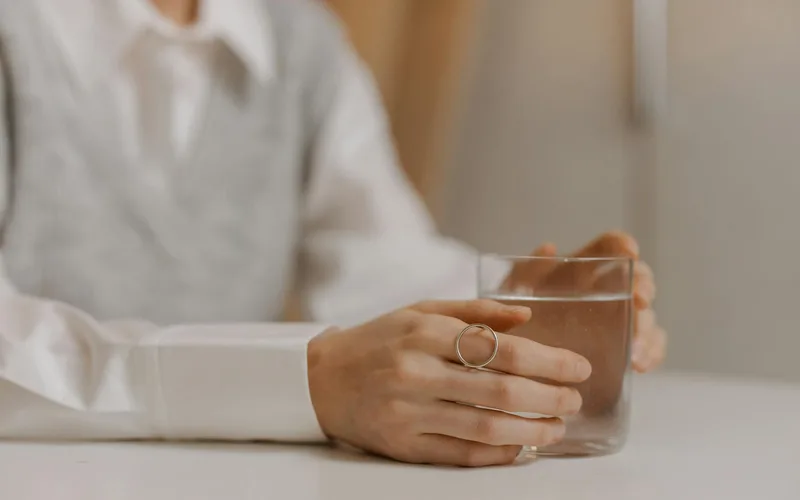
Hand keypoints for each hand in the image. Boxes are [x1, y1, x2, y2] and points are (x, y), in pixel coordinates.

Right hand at [307, 300, 591, 466]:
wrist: (320, 379)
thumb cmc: (378, 340)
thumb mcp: (420, 311)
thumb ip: (475, 311)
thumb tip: (526, 316)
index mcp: (423, 332)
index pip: (500, 349)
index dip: (547, 361)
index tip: (577, 367)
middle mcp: (416, 372)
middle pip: (499, 391)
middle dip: (549, 398)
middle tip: (575, 400)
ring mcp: (408, 413)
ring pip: (484, 428)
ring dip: (532, 431)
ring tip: (557, 427)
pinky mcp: (402, 445)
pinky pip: (461, 454)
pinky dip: (498, 453)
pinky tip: (521, 447)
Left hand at [505, 231, 666, 373]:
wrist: (515, 354)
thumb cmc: (514, 314)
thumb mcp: (513, 292)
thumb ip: (527, 271)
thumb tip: (549, 248)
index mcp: (582, 269)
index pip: (609, 247)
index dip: (622, 245)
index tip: (629, 252)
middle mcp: (607, 291)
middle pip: (639, 281)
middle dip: (643, 287)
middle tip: (638, 300)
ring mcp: (619, 320)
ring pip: (647, 317)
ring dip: (646, 329)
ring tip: (634, 348)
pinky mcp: (625, 348)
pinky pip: (649, 348)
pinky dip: (650, 354)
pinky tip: (638, 365)